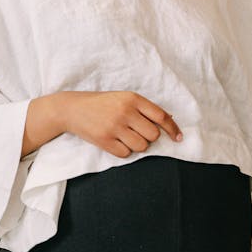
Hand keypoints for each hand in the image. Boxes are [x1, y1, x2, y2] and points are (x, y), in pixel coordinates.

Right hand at [24, 90, 181, 157]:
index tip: (179, 138)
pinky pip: (126, 154)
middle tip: (137, 132)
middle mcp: (125, 112)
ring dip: (137, 145)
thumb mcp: (123, 98)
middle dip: (149, 137)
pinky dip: (124, 151)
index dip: (173, 129)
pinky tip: (115, 141)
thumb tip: (168, 121)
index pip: (161, 117)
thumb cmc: (102, 104)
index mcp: (133, 98)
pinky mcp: (104, 140)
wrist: (72, 108)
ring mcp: (114, 127)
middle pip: (153, 135)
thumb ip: (144, 108)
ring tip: (125, 136)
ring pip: (141, 146)